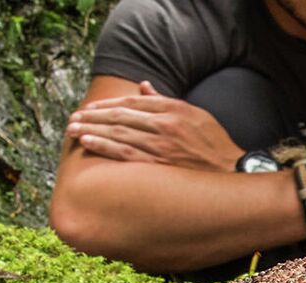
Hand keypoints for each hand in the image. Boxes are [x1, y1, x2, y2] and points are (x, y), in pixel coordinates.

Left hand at [66, 81, 242, 170]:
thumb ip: (166, 100)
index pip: (133, 103)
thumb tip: (144, 87)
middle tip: (73, 117)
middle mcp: (164, 125)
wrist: (232, 172)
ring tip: (72, 129)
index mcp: (173, 110)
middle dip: (93, 116)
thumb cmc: (214, 144)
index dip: (108, 105)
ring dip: (92, 129)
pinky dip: (104, 146)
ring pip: (118, 133)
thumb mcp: (196, 114)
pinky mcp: (159, 165)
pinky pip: (125, 154)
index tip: (90, 108)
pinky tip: (88, 142)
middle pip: (120, 116)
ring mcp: (160, 145)